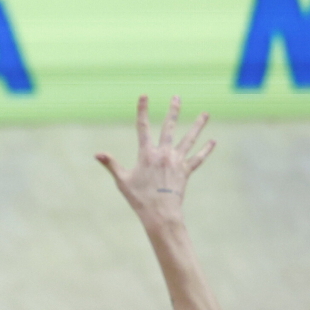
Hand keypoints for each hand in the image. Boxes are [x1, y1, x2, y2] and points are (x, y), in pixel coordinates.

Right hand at [96, 95, 214, 226]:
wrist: (160, 213)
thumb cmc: (139, 198)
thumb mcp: (122, 181)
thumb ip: (111, 164)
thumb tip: (97, 154)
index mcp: (147, 154)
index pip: (143, 127)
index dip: (142, 110)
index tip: (144, 96)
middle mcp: (164, 153)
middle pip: (170, 127)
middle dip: (173, 111)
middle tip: (177, 97)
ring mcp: (177, 161)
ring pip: (189, 139)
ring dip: (198, 125)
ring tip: (206, 114)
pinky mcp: (186, 171)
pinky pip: (198, 158)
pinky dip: (205, 150)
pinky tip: (213, 141)